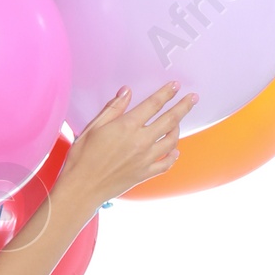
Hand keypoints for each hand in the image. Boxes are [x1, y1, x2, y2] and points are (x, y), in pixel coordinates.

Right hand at [63, 82, 197, 205]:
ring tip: (180, 122)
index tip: (175, 86)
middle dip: (183, 107)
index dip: (166, 93)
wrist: (82, 188)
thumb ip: (113, 109)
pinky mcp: (145, 173)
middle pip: (170, 120)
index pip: (153, 104)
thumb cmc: (82, 158)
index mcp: (127, 126)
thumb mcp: (93, 127)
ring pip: (171, 140)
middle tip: (193, 98)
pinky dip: (174, 156)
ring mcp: (146, 158)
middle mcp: (141, 141)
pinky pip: (167, 163)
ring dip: (179, 129)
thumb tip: (126, 92)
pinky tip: (175, 151)